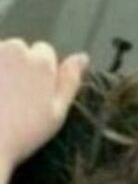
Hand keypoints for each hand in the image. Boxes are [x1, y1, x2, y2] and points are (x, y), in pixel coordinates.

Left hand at [0, 38, 89, 167]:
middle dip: (18, 67)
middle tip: (15, 99)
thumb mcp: (57, 112)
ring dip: (1, 71)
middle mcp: (14, 50)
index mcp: (41, 62)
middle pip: (18, 49)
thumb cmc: (23, 133)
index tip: (35, 95)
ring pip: (0, 55)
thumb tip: (83, 57)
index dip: (43, 73)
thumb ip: (70, 81)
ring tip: (1, 99)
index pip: (45, 52)